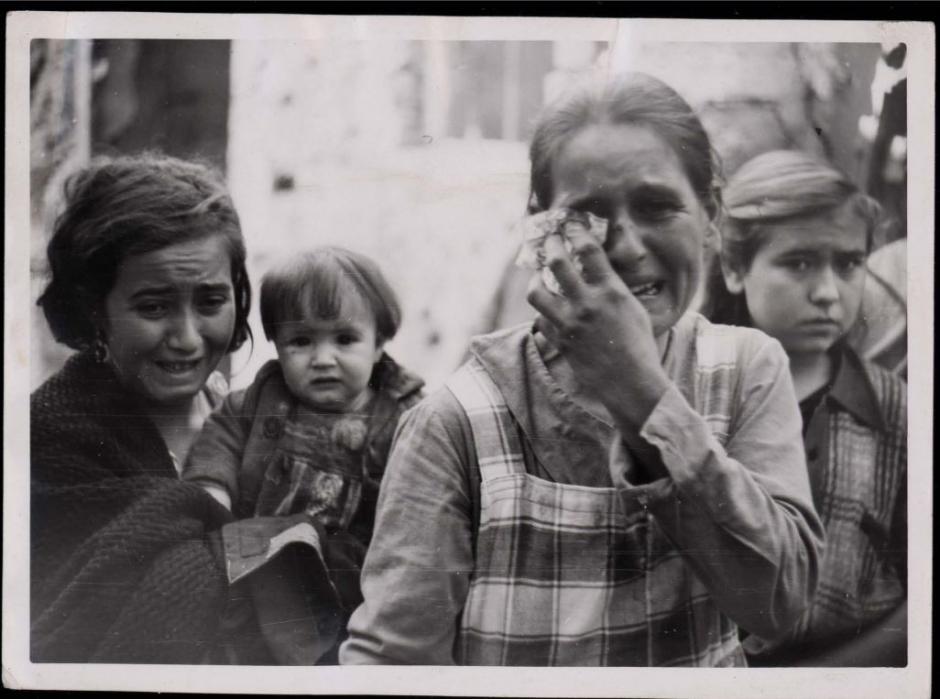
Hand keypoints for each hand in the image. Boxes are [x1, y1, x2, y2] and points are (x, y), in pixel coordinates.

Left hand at [526, 223, 670, 431]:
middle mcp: (587, 304)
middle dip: (549, 246)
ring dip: (535, 281)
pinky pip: (540, 320)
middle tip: (548, 241)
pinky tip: (548, 311)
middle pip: (557, 262)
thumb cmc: (640, 347)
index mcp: (611, 291)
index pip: (588, 249)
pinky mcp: (559, 341)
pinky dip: (543, 313)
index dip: (576, 231)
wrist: (631, 383)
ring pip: (537, 292)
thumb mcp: (634, 310)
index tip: (570, 224)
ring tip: (538, 278)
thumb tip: (600, 271)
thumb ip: (614, 289)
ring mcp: (569, 323)